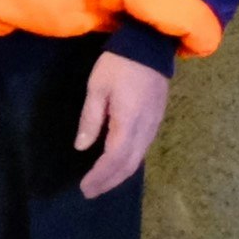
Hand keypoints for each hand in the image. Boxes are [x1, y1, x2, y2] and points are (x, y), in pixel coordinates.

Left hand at [73, 52, 170, 198]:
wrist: (150, 46)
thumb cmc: (119, 64)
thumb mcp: (97, 87)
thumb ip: (90, 118)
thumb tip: (82, 147)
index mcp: (128, 122)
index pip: (114, 159)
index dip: (100, 176)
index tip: (85, 187)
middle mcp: (144, 129)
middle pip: (128, 165)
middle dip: (109, 182)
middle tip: (90, 192)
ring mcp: (153, 126)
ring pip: (137, 160)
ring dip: (119, 175)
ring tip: (101, 183)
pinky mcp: (156, 120)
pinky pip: (142, 150)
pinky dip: (128, 162)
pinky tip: (118, 164)